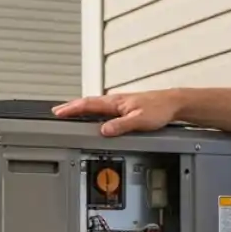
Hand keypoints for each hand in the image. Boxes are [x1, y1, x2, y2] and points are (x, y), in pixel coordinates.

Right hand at [52, 90, 182, 136]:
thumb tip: (104, 130)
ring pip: (95, 105)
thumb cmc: (160, 109)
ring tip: (69, 112)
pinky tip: (92, 115)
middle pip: (88, 103)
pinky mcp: (124, 107)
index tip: (58, 112)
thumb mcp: (140, 120)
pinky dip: (92, 111)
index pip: (88, 105)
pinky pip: (103, 108)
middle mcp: (115, 101)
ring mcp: (119, 103)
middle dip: (71, 107)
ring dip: (81, 108)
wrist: (173, 103)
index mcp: (116, 102)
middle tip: (57, 111)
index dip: (72, 109)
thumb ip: (121, 125)